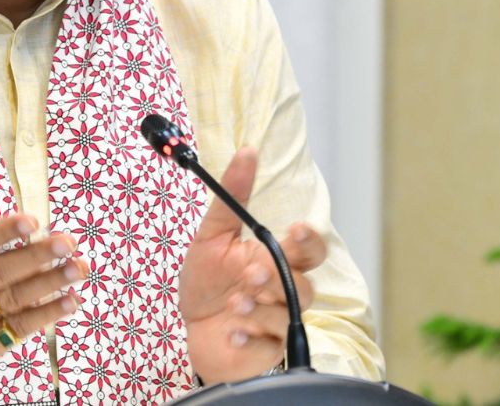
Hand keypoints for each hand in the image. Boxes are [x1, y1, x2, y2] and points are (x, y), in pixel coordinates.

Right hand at [0, 127, 85, 380]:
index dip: (3, 231)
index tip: (32, 220)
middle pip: (0, 271)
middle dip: (36, 257)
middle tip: (69, 242)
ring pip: (14, 299)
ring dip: (50, 284)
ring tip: (79, 268)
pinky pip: (19, 328)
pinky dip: (47, 314)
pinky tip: (72, 300)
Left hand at [178, 147, 326, 383]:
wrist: (190, 327)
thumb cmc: (205, 281)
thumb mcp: (211, 235)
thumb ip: (231, 196)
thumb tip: (247, 152)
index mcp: (276, 259)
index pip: (309, 249)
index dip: (309, 240)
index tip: (296, 229)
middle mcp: (284, 290)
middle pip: (306, 283)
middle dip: (280, 278)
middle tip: (252, 274)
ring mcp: (279, 321)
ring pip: (291, 312)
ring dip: (264, 306)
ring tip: (235, 303)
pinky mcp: (268, 349)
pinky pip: (272, 343)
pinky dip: (253, 335)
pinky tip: (234, 331)